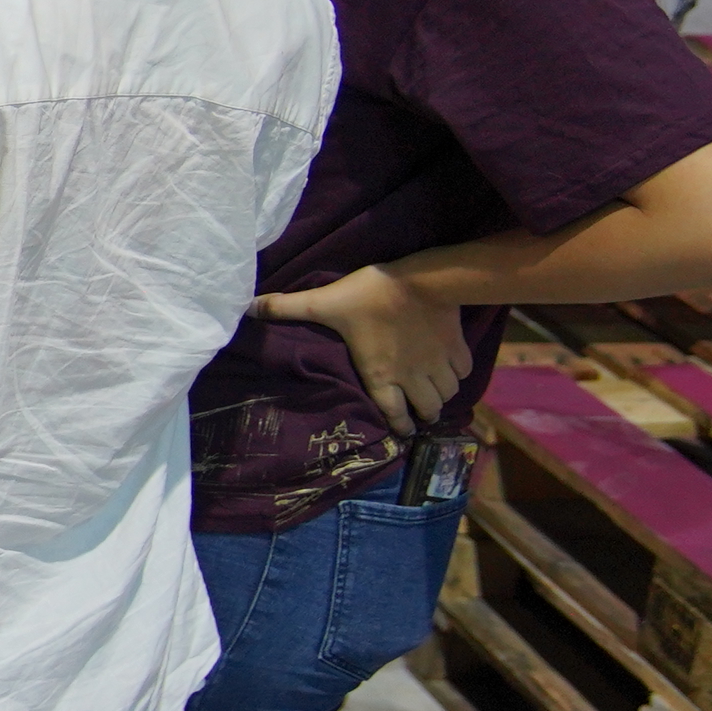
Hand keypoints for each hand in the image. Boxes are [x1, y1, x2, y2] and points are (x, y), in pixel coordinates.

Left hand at [254, 262, 473, 435]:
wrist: (422, 280)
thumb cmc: (369, 295)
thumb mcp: (323, 302)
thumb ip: (286, 308)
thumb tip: (247, 308)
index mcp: (381, 375)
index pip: (395, 416)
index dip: (399, 427)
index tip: (401, 430)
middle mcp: (413, 379)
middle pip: (428, 411)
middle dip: (423, 415)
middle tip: (419, 411)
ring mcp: (438, 366)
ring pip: (448, 395)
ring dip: (441, 397)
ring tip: (434, 393)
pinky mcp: (458, 349)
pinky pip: (464, 372)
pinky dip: (458, 374)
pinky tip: (450, 367)